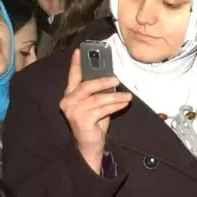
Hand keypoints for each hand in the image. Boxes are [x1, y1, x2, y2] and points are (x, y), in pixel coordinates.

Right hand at [60, 49, 133, 173]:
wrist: (89, 145)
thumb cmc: (93, 123)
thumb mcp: (94, 104)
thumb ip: (97, 92)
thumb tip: (110, 78)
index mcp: (70, 95)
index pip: (73, 76)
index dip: (76, 63)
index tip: (80, 51)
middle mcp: (68, 101)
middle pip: (86, 86)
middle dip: (103, 81)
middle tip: (116, 79)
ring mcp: (74, 111)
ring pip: (98, 99)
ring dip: (115, 97)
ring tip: (127, 96)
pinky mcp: (82, 121)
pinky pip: (103, 110)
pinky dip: (115, 106)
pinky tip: (124, 104)